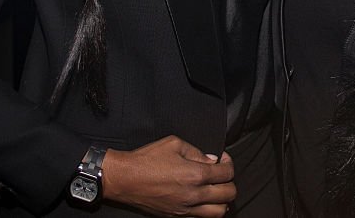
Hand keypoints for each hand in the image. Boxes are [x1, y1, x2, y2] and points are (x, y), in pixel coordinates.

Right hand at [101, 135, 235, 216]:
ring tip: (216, 190)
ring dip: (222, 201)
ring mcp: (185, 209)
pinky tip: (202, 200)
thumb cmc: (146, 159)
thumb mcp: (173, 144)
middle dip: (230, 182)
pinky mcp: (177, 217)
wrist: (125, 179)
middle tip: (222, 174)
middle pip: (228, 194)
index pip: (226, 173)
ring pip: (219, 212)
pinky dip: (208, 211)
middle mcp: (194, 195)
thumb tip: (211, 160)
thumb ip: (196, 151)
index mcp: (195, 174)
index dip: (229, 163)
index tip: (223, 159)